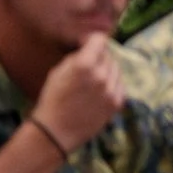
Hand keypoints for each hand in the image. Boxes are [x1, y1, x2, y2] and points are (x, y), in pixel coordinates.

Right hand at [34, 34, 125, 151]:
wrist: (55, 132)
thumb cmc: (52, 100)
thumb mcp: (58, 72)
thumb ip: (77, 57)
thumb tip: (89, 46)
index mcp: (84, 65)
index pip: (99, 39)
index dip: (92, 41)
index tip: (87, 45)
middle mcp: (101, 75)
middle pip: (108, 55)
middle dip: (99, 56)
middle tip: (88, 66)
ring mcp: (112, 89)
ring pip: (116, 69)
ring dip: (106, 70)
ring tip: (93, 80)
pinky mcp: (117, 102)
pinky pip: (119, 85)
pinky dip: (112, 84)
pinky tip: (100, 91)